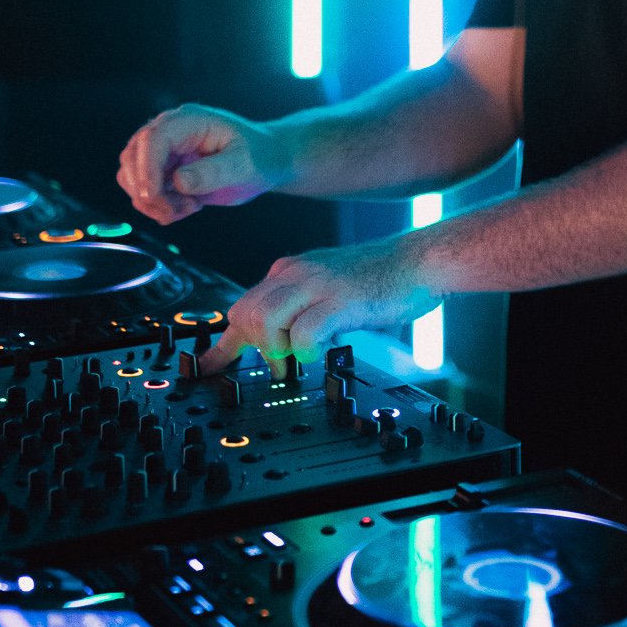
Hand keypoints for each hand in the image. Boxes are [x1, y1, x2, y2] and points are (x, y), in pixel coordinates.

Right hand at [117, 104, 285, 224]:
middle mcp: (170, 132)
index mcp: (188, 121)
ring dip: (153, 202)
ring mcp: (164, 152)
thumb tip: (180, 181)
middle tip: (179, 210)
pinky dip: (158, 207)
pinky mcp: (163, 170)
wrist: (265, 162)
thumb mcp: (244, 165)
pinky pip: (143, 191)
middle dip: (148, 191)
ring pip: (132, 178)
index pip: (152, 140)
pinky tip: (186, 207)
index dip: (147, 170)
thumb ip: (214, 172)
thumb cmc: (259, 157)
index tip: (154, 197)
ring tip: (190, 208)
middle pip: (132, 158)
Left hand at [197, 239, 438, 369]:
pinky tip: (320, 353)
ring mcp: (317, 284)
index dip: (223, 343)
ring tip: (296, 358)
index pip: (242, 305)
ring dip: (275, 349)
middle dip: (252, 347)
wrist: (419, 259)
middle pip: (244, 313)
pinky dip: (305, 352)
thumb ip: (299, 303)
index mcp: (290, 270)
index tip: (208, 367)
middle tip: (278, 365)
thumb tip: (276, 338)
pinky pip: (303, 332)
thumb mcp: (326, 285)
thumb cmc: (380, 277)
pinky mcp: (340, 300)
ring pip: (265, 320)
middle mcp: (296, 273)